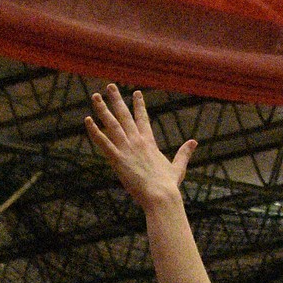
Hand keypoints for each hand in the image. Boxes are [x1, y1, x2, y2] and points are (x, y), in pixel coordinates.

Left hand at [85, 85, 196, 210]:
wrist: (160, 196)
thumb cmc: (168, 186)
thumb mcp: (178, 167)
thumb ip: (184, 153)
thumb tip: (194, 142)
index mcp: (150, 142)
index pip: (143, 118)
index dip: (139, 105)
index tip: (135, 93)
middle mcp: (137, 141)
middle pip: (124, 115)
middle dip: (117, 100)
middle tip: (110, 86)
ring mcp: (127, 149)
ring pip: (112, 124)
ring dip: (102, 109)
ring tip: (95, 96)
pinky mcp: (118, 160)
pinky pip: (103, 143)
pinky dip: (95, 131)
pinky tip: (87, 120)